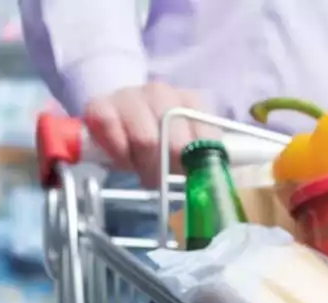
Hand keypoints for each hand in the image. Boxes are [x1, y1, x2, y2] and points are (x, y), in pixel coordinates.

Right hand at [83, 83, 212, 188]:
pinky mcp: (100, 104)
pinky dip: (118, 153)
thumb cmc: (157, 143)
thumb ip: (208, 161)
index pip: (206, 139)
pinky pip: (110, 128)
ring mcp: (130, 95)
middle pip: (176, 142)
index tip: (190, 179)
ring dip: (144, 165)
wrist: (117, 123)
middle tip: (162, 181)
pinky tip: (122, 159)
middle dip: (169, 169)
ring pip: (145, 139)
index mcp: (190, 101)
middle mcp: (162, 92)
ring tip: (142, 170)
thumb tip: (227, 184)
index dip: (198, 166)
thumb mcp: (187, 151)